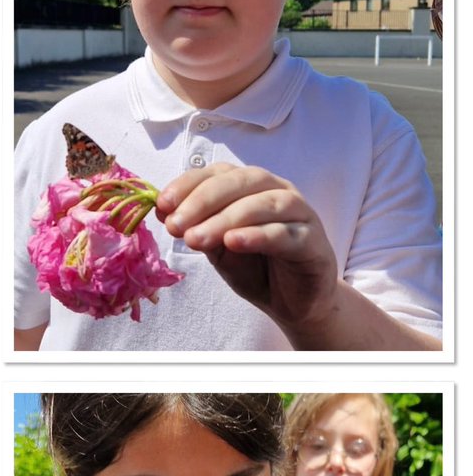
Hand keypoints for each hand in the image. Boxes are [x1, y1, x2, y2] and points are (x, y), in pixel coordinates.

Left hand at [156, 163, 338, 339]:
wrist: (293, 302)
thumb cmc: (255, 267)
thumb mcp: (217, 247)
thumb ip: (196, 227)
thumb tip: (162, 211)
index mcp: (251, 186)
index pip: (218, 173)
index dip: (188, 185)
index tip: (161, 205)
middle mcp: (277, 191)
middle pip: (240, 182)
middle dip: (203, 201)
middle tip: (175, 225)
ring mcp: (300, 213)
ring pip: (262, 205)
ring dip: (225, 219)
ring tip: (195, 239)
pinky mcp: (313, 241)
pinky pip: (285, 233)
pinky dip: (258, 235)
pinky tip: (233, 242)